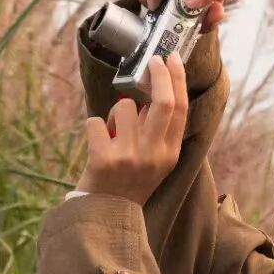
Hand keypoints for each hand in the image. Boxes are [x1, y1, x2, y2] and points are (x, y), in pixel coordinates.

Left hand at [76, 49, 187, 205]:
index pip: (180, 109)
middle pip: (162, 102)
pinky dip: (94, 127)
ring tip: (113, 133)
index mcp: (169, 154)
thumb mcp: (156, 161)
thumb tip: (156, 89)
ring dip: (115, 113)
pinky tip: (98, 144)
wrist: (107, 214)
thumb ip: (159, 131)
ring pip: (124, 107)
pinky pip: (95, 121)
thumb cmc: (130, 181)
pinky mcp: (103, 159)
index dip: (177, 79)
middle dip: (158, 74)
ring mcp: (128, 157)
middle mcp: (153, 155)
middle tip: (152, 61)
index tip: (171, 59)